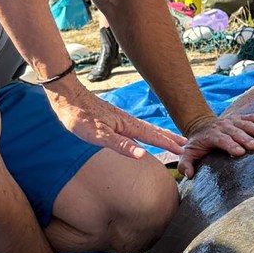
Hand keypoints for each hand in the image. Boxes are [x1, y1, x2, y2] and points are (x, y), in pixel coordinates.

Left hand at [44, 78, 186, 160]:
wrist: (67, 97)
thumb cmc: (80, 116)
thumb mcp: (98, 135)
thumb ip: (121, 145)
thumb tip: (142, 155)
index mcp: (128, 126)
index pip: (154, 137)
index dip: (168, 145)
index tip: (183, 151)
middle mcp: (128, 122)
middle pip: (155, 131)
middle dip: (170, 138)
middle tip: (186, 145)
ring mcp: (122, 120)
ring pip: (148, 128)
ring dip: (161, 134)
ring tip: (172, 139)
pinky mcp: (114, 119)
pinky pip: (138, 127)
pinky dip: (148, 132)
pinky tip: (144, 135)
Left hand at [177, 112, 253, 177]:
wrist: (202, 126)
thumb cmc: (197, 144)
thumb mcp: (188, 153)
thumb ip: (185, 164)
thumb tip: (189, 174)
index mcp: (212, 136)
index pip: (221, 140)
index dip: (230, 145)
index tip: (240, 152)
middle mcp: (223, 126)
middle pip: (235, 132)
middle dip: (246, 138)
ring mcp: (233, 121)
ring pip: (246, 123)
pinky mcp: (240, 118)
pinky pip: (252, 117)